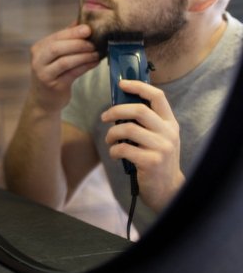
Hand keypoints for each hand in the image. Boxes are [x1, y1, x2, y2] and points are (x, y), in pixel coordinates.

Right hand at [27, 23, 99, 113]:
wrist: (43, 100)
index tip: (89, 29)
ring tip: (97, 53)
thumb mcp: (55, 56)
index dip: (73, 32)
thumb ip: (66, 39)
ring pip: (64, 61)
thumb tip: (82, 22)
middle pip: (57, 47)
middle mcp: (38, 60)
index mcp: (38, 48)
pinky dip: (85, 66)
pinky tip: (94, 63)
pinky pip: (71, 73)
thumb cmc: (53, 73)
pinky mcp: (53, 85)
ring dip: (83, 56)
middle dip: (78, 43)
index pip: (56, 37)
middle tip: (94, 43)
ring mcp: (44, 74)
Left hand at [102, 80, 183, 211]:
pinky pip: (123, 148)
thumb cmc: (156, 159)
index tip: (122, 84)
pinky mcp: (150, 162)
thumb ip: (147, 122)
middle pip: (138, 110)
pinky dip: (113, 150)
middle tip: (104, 117)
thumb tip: (121, 102)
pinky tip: (115, 154)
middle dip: (116, 110)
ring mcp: (161, 148)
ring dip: (111, 133)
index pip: (157, 97)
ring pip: (127, 129)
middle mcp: (168, 133)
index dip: (139, 86)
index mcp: (170, 123)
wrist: (167, 189)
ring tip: (109, 139)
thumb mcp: (159, 137)